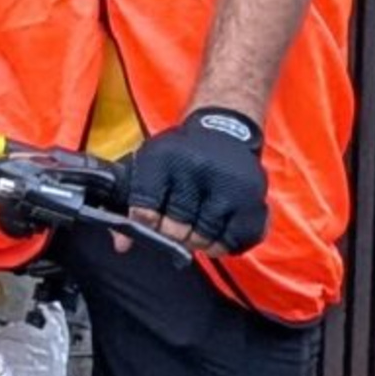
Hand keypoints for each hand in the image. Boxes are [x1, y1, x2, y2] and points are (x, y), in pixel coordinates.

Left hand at [122, 107, 269, 254]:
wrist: (225, 129)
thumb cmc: (181, 155)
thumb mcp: (150, 167)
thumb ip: (131, 204)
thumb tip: (122, 245)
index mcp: (165, 158)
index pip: (145, 209)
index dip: (145, 223)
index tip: (150, 223)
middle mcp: (198, 169)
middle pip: (176, 228)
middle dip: (173, 235)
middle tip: (176, 229)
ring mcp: (228, 186)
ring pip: (204, 237)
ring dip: (198, 241)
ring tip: (197, 229)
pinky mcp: (252, 199)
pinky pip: (233, 240)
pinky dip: (223, 244)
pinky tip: (218, 231)